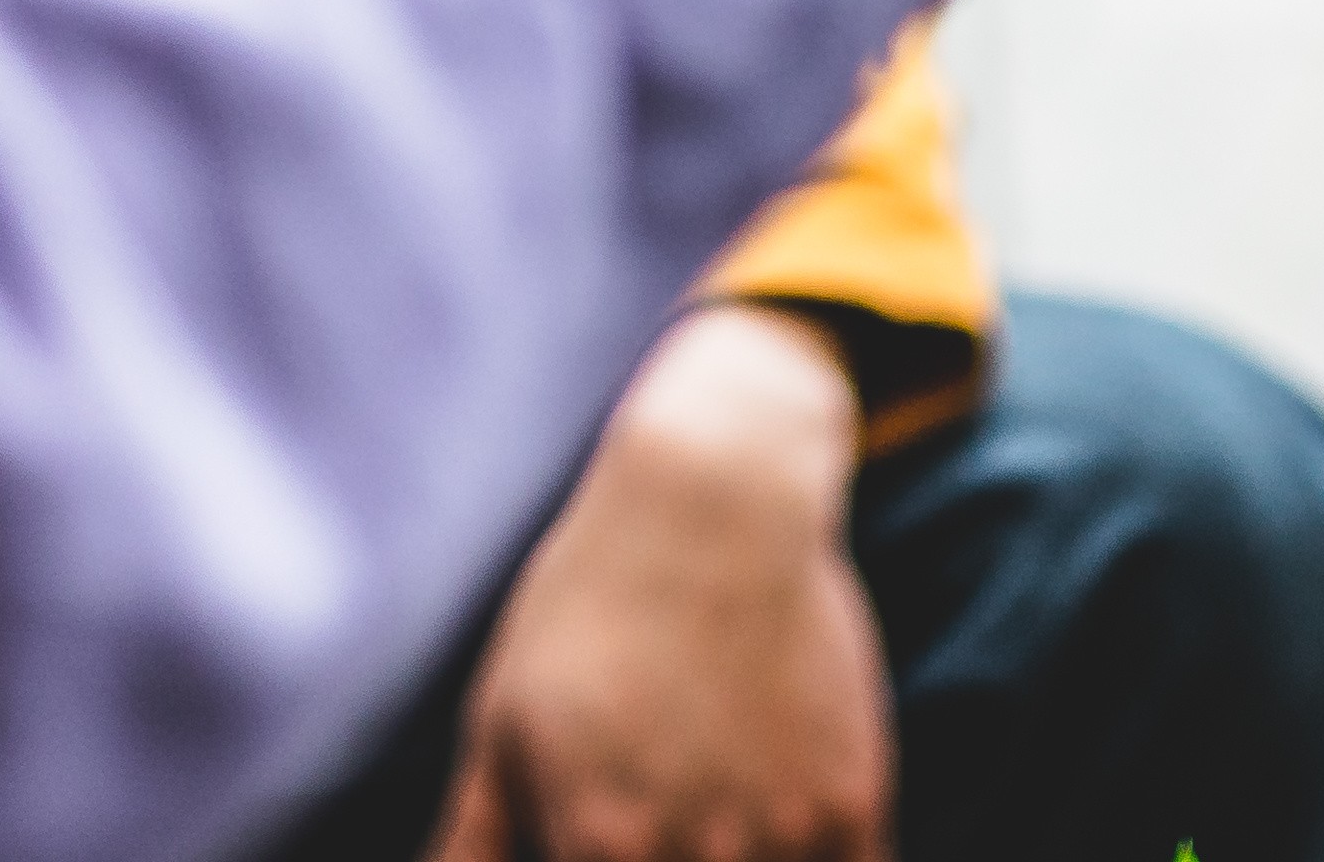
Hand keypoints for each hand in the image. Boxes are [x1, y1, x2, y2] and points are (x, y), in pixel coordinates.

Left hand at [431, 305, 890, 861]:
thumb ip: (470, 849)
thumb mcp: (504, 724)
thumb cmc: (589, 606)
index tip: (603, 861)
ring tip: (707, 844)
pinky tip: (772, 846)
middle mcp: (695, 853)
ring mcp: (784, 832)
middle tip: (656, 849)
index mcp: (598, 845)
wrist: (719, 497)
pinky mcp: (853, 804)